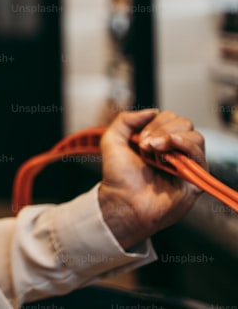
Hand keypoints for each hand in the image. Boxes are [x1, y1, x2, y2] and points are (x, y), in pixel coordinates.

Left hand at [98, 109, 205, 249]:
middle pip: (183, 124)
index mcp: (158, 141)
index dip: (155, 123)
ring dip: (172, 137)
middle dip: (162, 130)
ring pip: (195, 136)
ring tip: (154, 150)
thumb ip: (125, 119)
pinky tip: (172, 145)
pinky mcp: (194, 178)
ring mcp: (185, 163)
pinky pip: (200, 155)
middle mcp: (174, 150)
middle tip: (145, 146)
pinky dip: (187, 145)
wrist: (122, 201)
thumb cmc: (118, 177)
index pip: (170, 118)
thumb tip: (152, 111)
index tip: (140, 138)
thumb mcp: (111, 140)